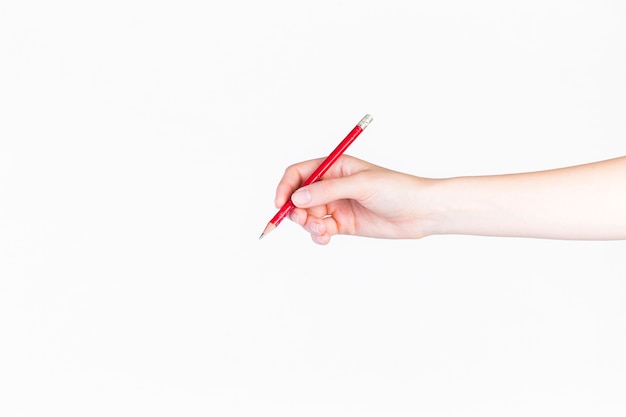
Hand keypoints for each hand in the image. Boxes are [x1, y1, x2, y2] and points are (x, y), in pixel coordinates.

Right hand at [274, 155, 435, 243]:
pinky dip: (318, 235)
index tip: (281, 204)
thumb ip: (328, 191)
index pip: (299, 173)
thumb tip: (297, 197)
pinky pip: (321, 230)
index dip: (286, 187)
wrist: (421, 212)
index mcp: (335, 167)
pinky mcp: (344, 224)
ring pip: (309, 216)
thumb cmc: (397, 189)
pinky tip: (326, 238)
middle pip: (299, 197)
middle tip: (304, 221)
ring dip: (309, 225)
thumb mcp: (361, 185)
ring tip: (323, 231)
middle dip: (296, 211)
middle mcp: (333, 185)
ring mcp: (338, 205)